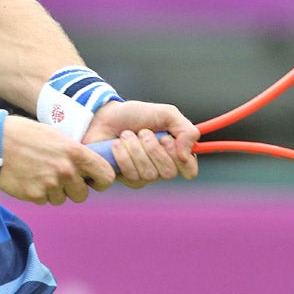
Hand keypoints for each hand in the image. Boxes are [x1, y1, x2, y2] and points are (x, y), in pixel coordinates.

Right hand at [0, 115, 116, 204]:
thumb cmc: (25, 134)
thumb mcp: (56, 135)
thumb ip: (74, 152)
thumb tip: (89, 167)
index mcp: (75, 152)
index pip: (106, 176)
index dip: (101, 181)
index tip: (93, 181)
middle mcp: (66, 170)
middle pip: (82, 195)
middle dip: (72, 189)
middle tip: (59, 177)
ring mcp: (50, 184)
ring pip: (61, 199)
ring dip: (53, 191)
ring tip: (38, 173)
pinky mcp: (34, 195)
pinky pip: (43, 200)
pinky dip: (37, 193)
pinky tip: (28, 177)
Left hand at [85, 100, 199, 187]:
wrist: (104, 116)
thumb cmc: (135, 115)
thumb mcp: (166, 114)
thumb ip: (186, 130)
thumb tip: (188, 155)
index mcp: (175, 153)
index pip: (189, 171)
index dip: (181, 159)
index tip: (167, 139)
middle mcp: (161, 168)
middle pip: (169, 173)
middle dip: (153, 148)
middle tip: (143, 132)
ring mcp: (143, 176)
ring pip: (149, 174)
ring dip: (136, 149)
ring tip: (126, 135)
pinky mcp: (124, 180)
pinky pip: (131, 176)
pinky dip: (123, 156)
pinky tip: (116, 145)